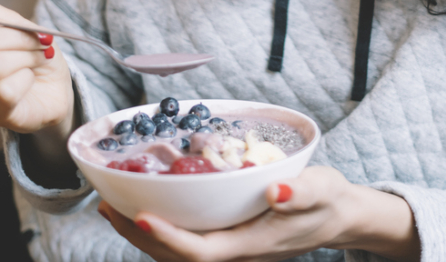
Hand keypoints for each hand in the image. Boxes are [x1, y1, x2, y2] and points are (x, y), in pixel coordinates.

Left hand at [98, 166, 419, 261]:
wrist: (338, 217)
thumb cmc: (329, 201)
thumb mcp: (322, 189)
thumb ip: (300, 192)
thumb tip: (275, 191)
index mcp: (251, 244)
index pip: (200, 250)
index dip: (168, 237)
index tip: (140, 213)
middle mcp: (235, 252)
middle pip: (175, 257)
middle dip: (138, 236)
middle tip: (107, 205)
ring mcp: (229, 249)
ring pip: (174, 254)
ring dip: (140, 235)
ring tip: (111, 206)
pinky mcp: (227, 239)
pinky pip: (184, 241)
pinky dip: (159, 229)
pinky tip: (144, 206)